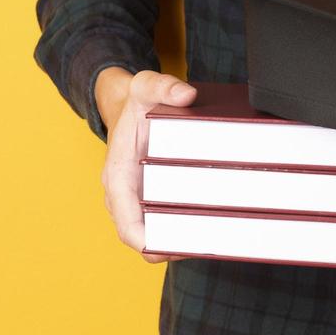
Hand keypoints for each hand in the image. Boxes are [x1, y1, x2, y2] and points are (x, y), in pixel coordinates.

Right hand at [96, 68, 196, 263]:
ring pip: (156, 234)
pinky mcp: (150, 200)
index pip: (128, 226)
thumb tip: (187, 95)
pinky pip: (163, 223)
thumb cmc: (134, 104)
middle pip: (145, 239)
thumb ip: (164, 86)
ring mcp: (136, 200)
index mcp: (118, 177)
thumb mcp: (145, 85)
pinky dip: (182, 229)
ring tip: (217, 238)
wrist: (125, 108)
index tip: (177, 249)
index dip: (151, 244)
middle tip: (210, 243)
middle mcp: (124, 196)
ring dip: (181, 241)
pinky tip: (210, 224)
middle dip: (174, 246)